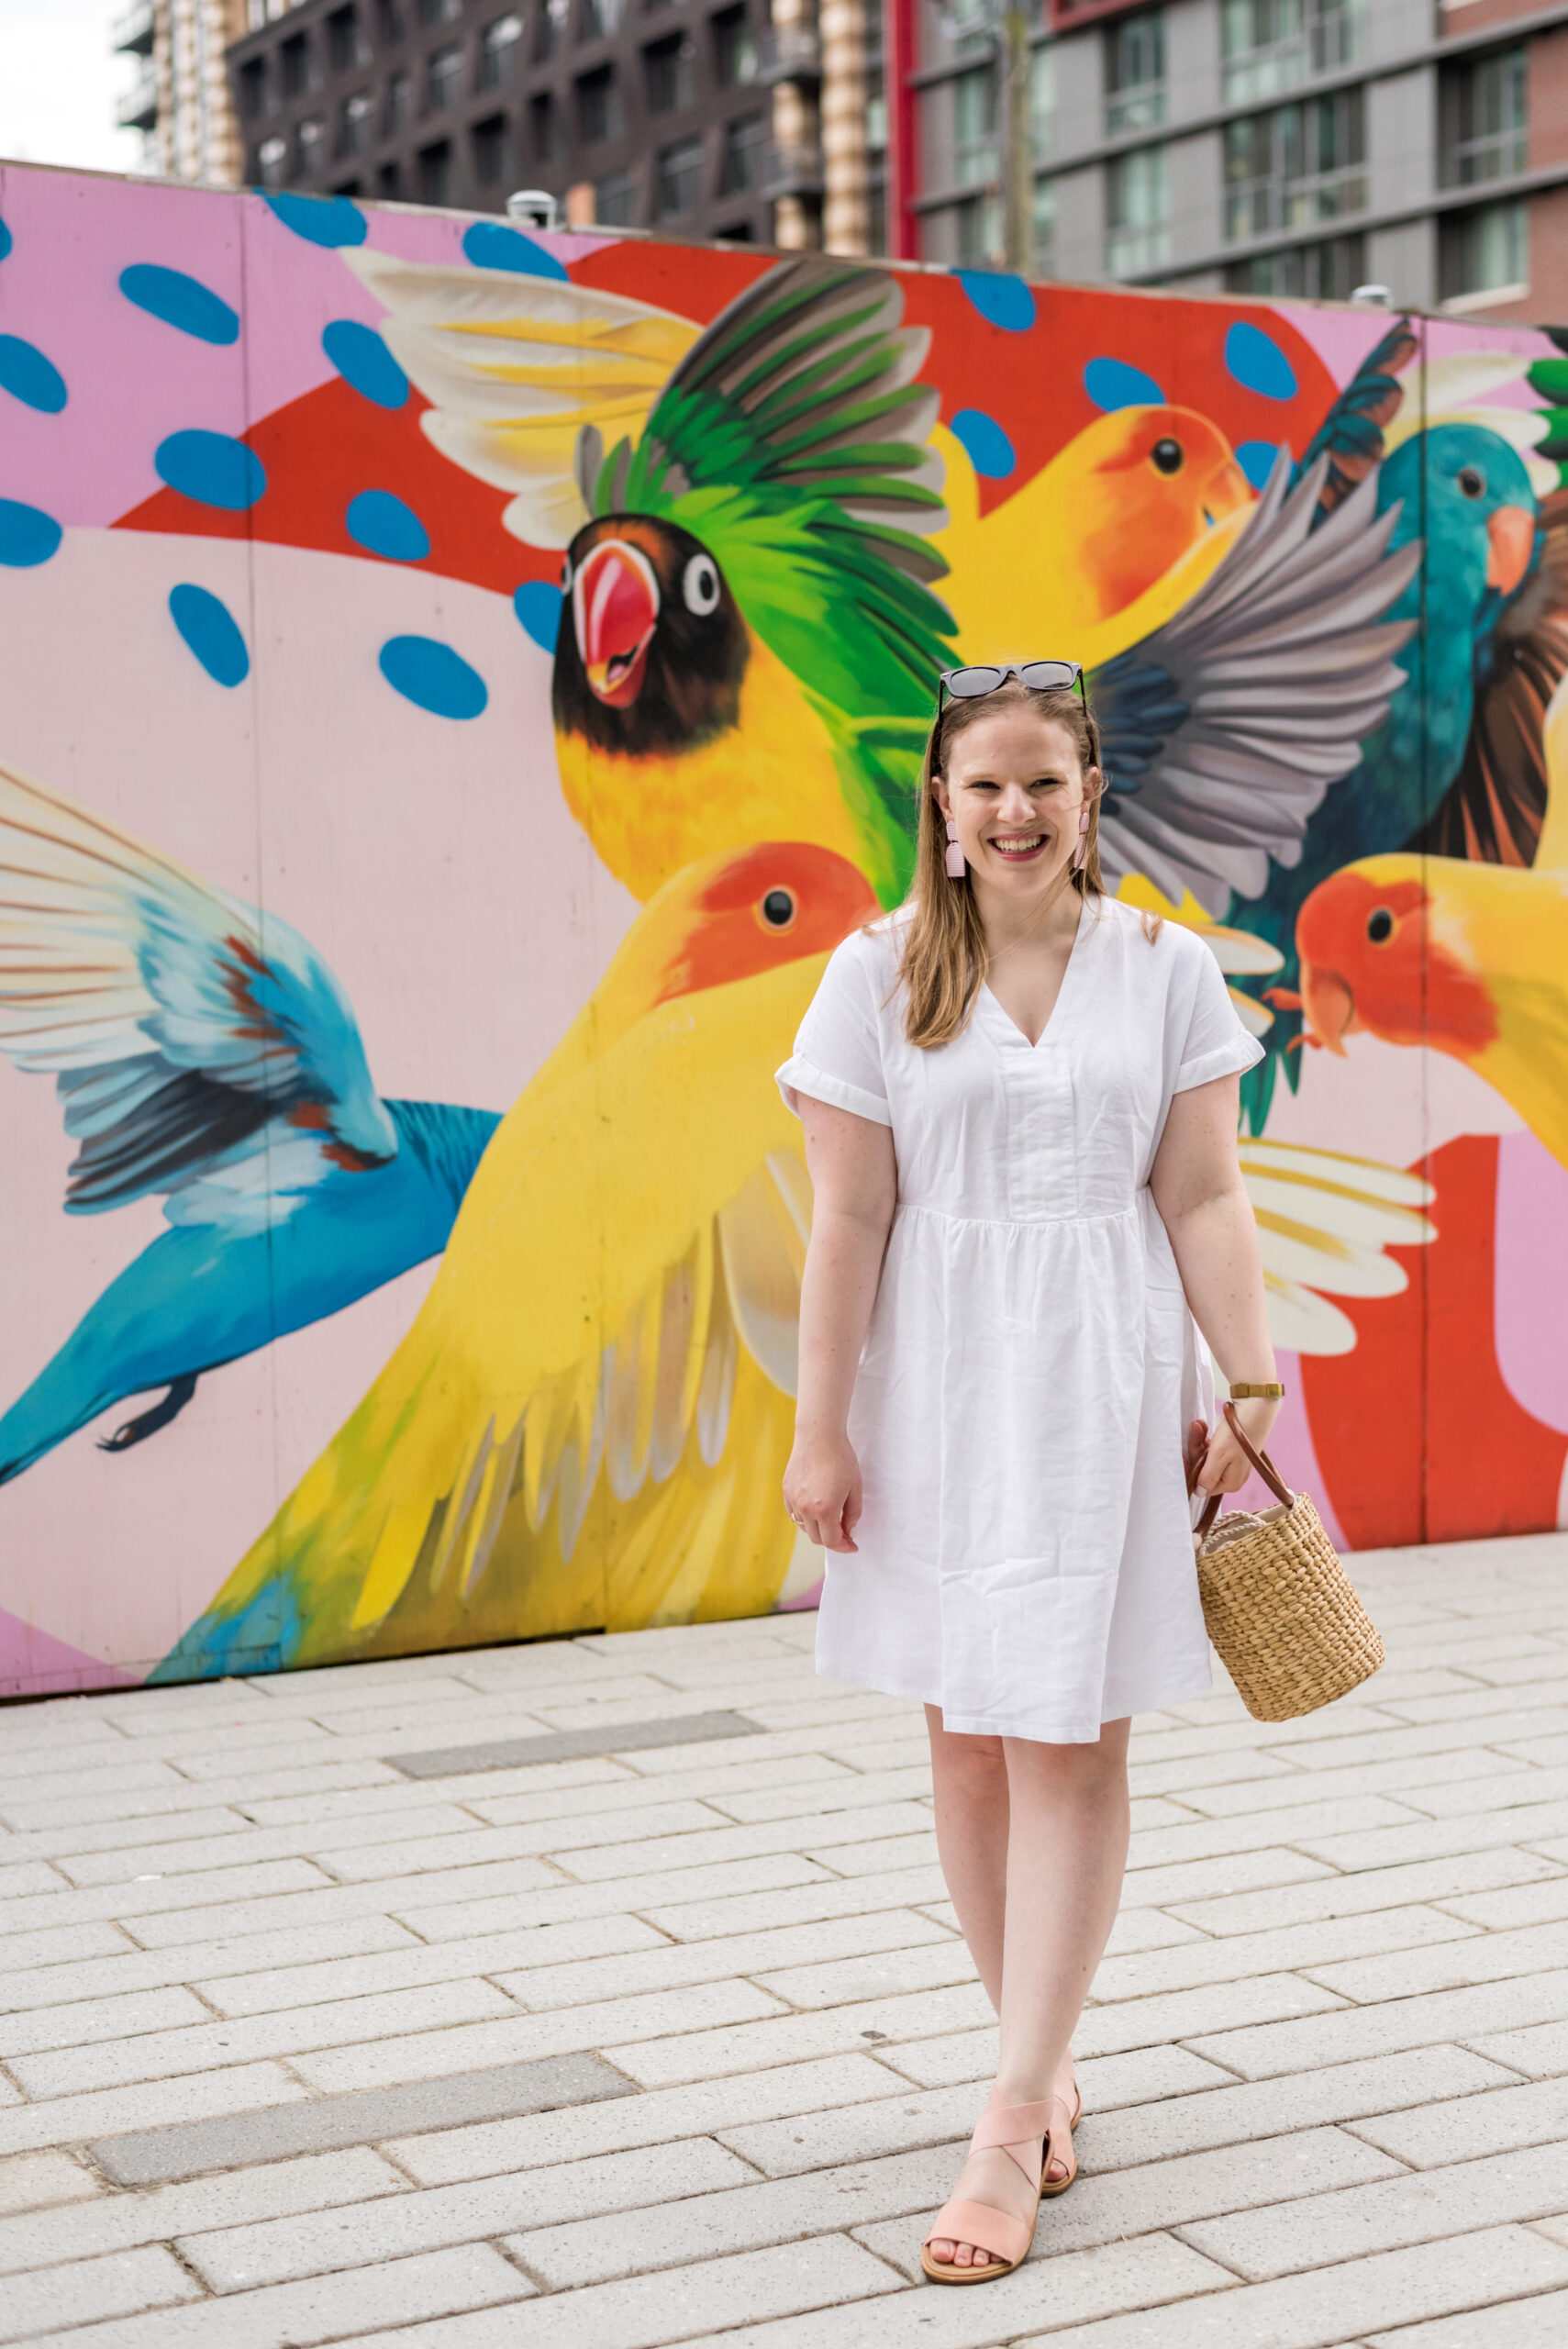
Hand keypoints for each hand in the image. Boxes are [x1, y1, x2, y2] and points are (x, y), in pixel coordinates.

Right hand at [783, 1429, 862, 1553]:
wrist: (819, 1435)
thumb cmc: (841, 1458)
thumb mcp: (855, 1487)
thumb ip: (853, 1514)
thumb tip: (849, 1530)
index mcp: (825, 1510)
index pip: (832, 1541)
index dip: (844, 1546)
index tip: (852, 1545)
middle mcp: (805, 1508)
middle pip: (817, 1538)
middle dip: (832, 1540)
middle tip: (844, 1533)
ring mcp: (793, 1500)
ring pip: (803, 1527)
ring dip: (817, 1529)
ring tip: (830, 1520)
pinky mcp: (786, 1490)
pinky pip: (794, 1513)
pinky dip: (805, 1517)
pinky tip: (815, 1509)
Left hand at [1190, 1396, 1280, 1497]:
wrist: (1256, 1410)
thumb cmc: (1236, 1435)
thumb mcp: (1218, 1458)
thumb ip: (1207, 1477)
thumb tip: (1199, 1493)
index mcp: (1230, 1483)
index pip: (1202, 1485)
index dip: (1191, 1471)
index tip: (1182, 1456)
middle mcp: (1232, 1476)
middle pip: (1203, 1469)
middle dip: (1195, 1450)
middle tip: (1193, 1431)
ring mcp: (1233, 1463)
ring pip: (1206, 1456)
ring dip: (1199, 1440)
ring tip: (1198, 1424)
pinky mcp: (1232, 1450)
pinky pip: (1213, 1447)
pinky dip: (1207, 1437)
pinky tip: (1203, 1425)